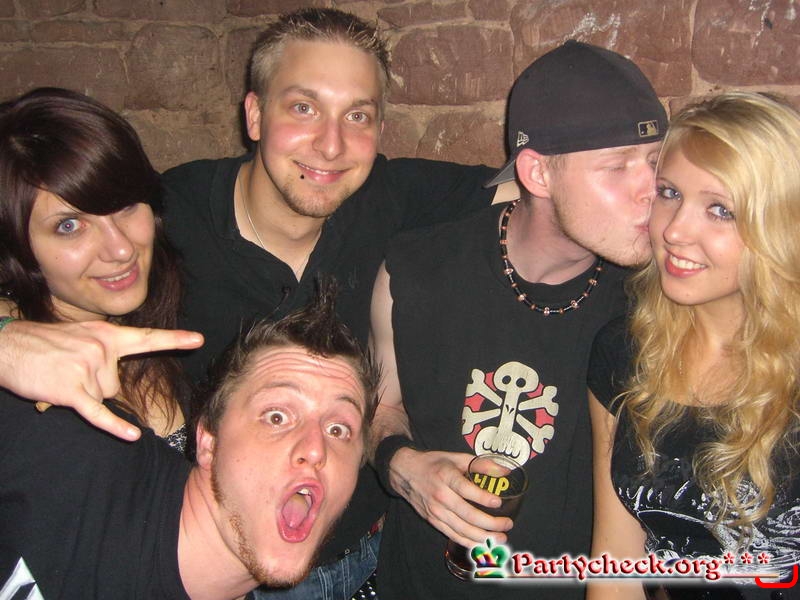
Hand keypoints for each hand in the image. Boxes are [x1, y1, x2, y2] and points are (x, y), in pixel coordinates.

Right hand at [0, 320, 202, 440]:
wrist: (6, 347)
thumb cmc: (41, 344)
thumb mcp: (78, 336)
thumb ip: (100, 352)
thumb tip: (106, 381)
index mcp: (106, 334)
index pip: (146, 338)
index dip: (174, 339)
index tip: (198, 340)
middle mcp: (102, 349)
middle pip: (116, 385)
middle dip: (92, 386)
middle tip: (66, 370)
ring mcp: (88, 368)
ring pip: (102, 397)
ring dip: (80, 395)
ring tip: (57, 377)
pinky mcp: (73, 390)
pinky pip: (98, 413)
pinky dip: (113, 426)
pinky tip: (132, 436)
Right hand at [389, 448, 512, 546]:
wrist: (405, 472)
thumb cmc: (433, 463)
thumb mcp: (456, 457)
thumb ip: (481, 464)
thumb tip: (505, 471)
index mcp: (447, 477)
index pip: (466, 490)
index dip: (483, 498)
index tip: (498, 502)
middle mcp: (441, 496)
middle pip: (467, 514)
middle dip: (490, 523)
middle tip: (507, 524)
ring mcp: (436, 511)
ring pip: (462, 529)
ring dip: (483, 537)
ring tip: (501, 538)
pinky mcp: (433, 520)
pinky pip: (452, 535)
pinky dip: (468, 542)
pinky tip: (482, 544)